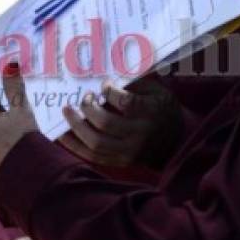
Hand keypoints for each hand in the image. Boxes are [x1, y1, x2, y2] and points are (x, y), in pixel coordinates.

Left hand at [58, 79, 180, 166]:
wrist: (176, 143)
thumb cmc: (163, 110)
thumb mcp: (158, 92)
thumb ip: (136, 84)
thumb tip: (108, 77)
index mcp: (150, 113)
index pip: (124, 102)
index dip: (109, 91)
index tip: (104, 85)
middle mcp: (139, 135)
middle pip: (105, 123)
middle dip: (88, 108)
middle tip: (84, 98)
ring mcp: (129, 152)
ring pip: (96, 143)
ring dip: (76, 127)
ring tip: (67, 112)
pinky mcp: (121, 162)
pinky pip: (93, 157)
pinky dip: (75, 146)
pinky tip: (63, 135)